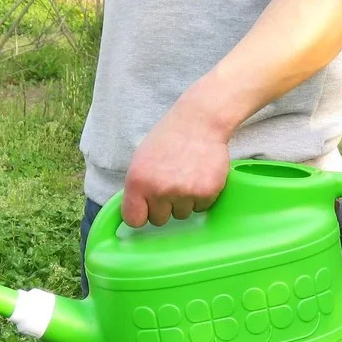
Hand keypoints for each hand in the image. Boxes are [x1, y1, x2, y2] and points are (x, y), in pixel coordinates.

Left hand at [122, 98, 231, 227]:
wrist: (199, 122)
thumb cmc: (167, 139)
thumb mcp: (140, 161)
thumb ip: (137, 188)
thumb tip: (136, 211)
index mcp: (137, 182)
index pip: (134, 220)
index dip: (141, 215)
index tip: (146, 209)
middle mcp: (159, 190)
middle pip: (159, 220)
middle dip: (164, 208)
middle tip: (170, 186)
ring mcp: (184, 193)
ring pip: (181, 215)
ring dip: (183, 202)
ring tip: (186, 177)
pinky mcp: (206, 192)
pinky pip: (201, 208)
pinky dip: (201, 197)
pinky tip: (199, 176)